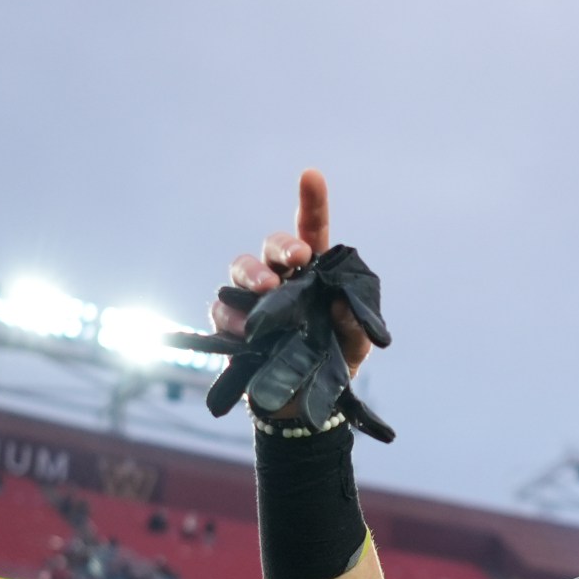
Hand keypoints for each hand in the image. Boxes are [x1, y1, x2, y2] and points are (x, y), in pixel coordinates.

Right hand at [213, 169, 377, 405]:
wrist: (303, 403)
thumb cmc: (331, 359)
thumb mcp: (355, 344)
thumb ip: (355, 324)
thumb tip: (340, 304)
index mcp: (314, 272)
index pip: (312, 229)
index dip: (311, 201)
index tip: (311, 175)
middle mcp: (281, 277)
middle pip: (273, 245)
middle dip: (282, 246)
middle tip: (297, 257)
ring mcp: (251, 298)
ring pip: (240, 268)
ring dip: (252, 273)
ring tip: (267, 289)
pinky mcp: (230, 323)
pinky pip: (222, 309)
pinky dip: (233, 315)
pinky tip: (246, 329)